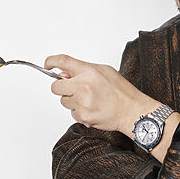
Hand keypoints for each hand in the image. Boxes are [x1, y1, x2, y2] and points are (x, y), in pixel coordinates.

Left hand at [45, 54, 159, 133]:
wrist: (131, 110)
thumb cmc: (121, 91)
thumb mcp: (105, 71)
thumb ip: (84, 69)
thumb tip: (66, 73)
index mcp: (89, 72)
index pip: (62, 62)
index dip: (51, 62)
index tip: (48, 64)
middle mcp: (83, 86)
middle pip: (55, 86)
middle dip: (61, 86)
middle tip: (73, 88)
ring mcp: (81, 103)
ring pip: (63, 101)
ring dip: (72, 100)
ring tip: (89, 99)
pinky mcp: (82, 116)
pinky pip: (72, 113)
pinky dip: (79, 111)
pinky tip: (92, 108)